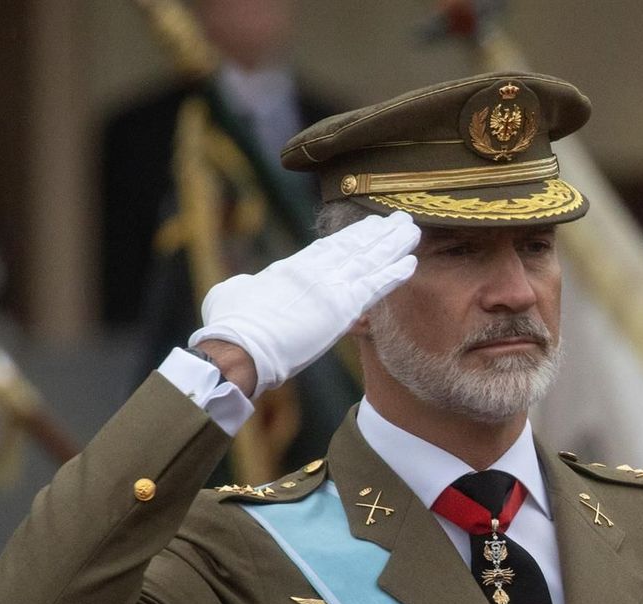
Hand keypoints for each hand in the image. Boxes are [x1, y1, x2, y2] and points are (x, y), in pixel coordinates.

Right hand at [189, 211, 419, 397]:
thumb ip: (246, 285)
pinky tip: (412, 262)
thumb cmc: (230, 325)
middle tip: (400, 219)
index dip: (352, 236)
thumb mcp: (232, 293)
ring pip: (370, 260)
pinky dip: (394, 273)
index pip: (328, 248)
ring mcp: (330, 287)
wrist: (241, 345)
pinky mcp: (343, 308)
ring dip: (394, 245)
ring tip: (412, 231)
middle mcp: (314, 271)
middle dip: (379, 233)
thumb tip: (246, 285)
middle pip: (354, 246)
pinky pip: (376, 287)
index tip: (369, 226)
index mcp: (290, 268)